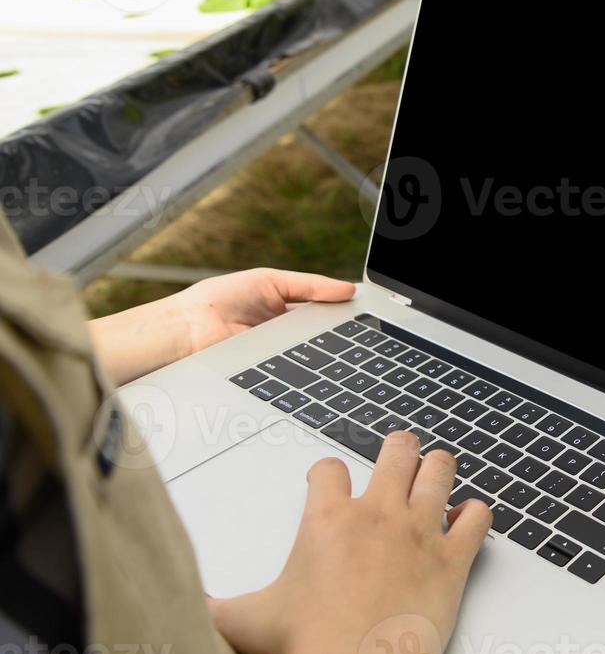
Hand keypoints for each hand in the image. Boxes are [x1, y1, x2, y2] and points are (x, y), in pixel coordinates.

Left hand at [89, 268, 355, 384]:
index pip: (325, 312)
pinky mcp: (272, 373)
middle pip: (325, 335)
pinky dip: (314, 367)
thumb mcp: (269, 281)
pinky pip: (299, 370)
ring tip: (355, 343)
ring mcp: (280, 356)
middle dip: (345, 333)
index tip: (370, 311)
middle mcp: (286, 336)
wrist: (186, 328)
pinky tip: (329, 360)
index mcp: (286, 311)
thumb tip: (347, 288)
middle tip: (369, 329)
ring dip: (332, 351)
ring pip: (316, 355)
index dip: (346, 312)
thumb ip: (309, 285)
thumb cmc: (217, 299)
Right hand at [211, 433, 493, 653]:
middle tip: (400, 450)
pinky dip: (476, 514)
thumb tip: (187, 612)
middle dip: (398, 449)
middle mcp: (377, 515)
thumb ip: (215, 607)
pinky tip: (470, 517)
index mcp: (327, 519)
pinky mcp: (452, 559)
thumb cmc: (302, 645)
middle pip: (396, 453)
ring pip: (440, 472)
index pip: (328, 470)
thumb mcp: (242, 621)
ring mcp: (419, 533)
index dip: (327, 471)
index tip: (328, 478)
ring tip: (438, 467)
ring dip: (439, 467)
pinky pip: (477, 519)